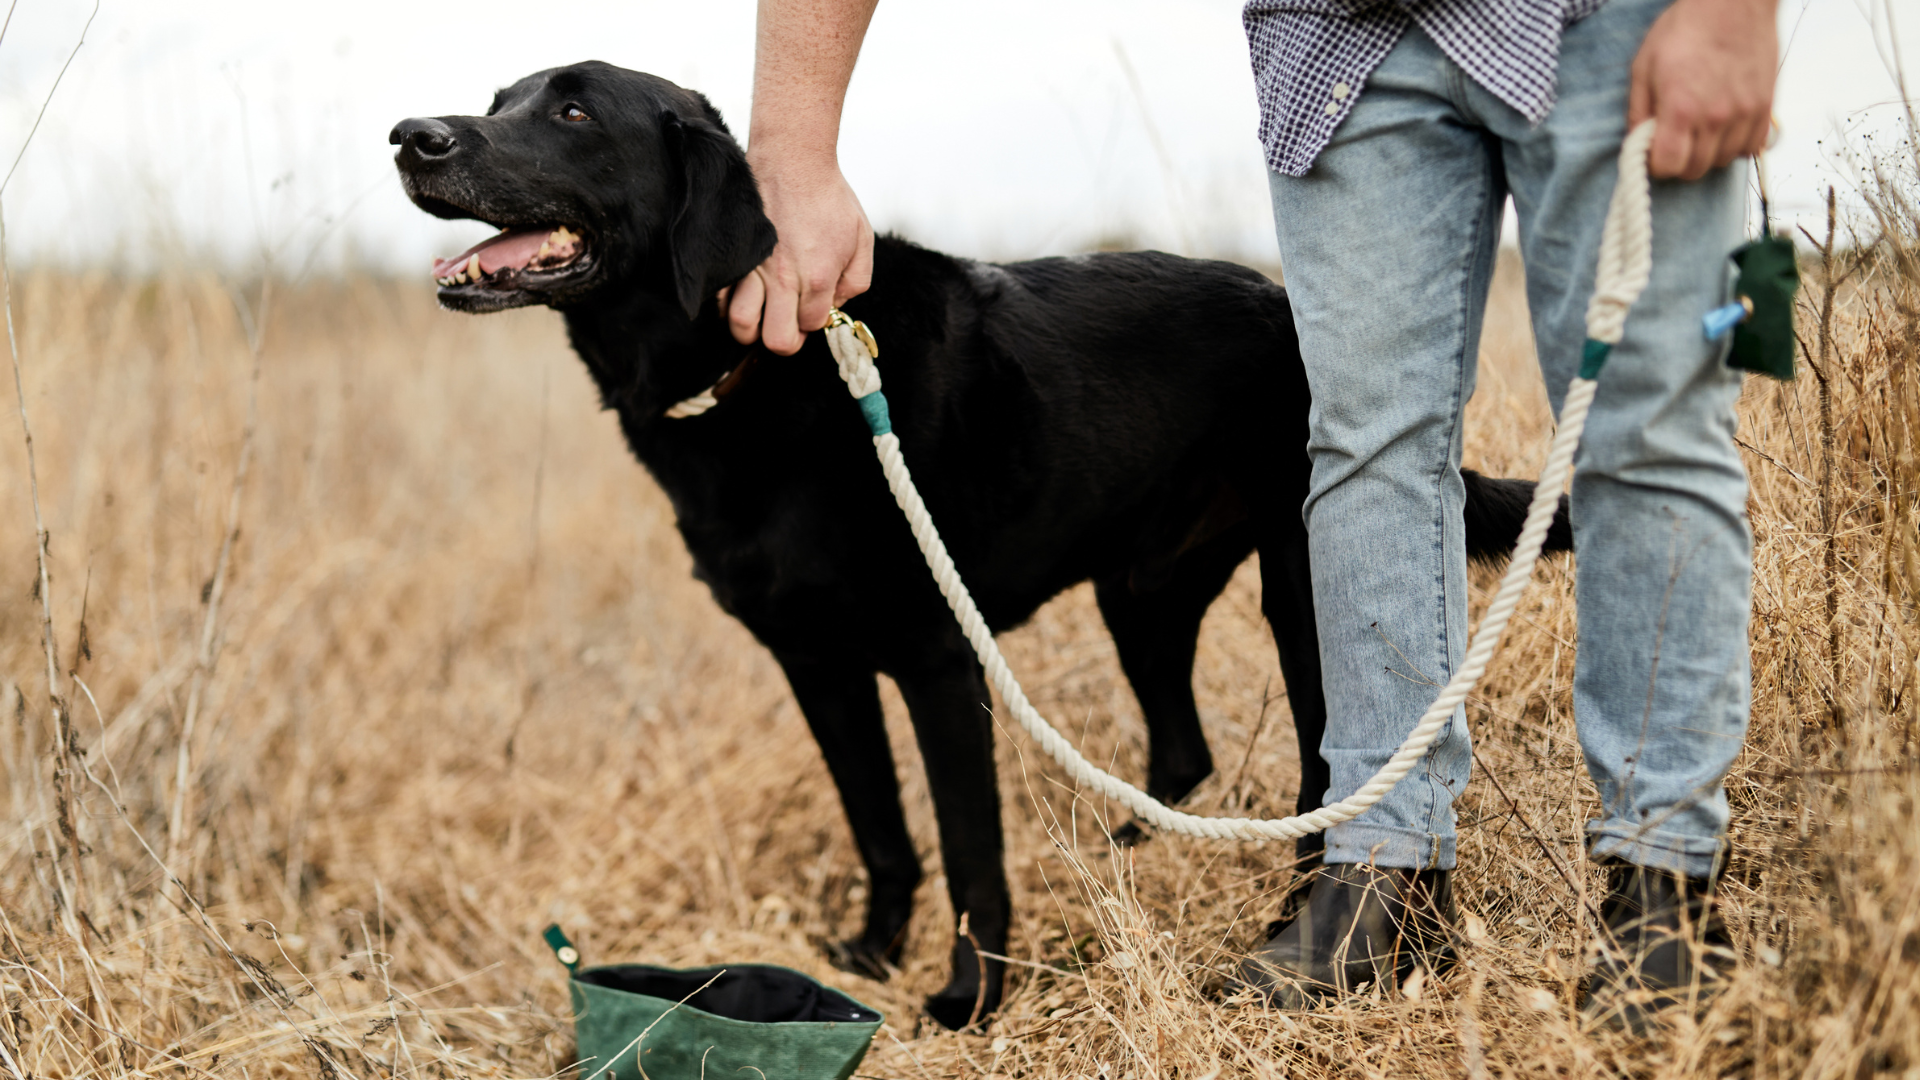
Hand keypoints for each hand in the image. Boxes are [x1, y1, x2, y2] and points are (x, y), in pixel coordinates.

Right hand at [726, 0, 879, 353]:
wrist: (792, 160)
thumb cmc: (828, 197)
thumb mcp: (861, 238)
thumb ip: (856, 279)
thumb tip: (837, 305)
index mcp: (819, 277)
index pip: (812, 325)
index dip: (812, 321)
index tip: (811, 304)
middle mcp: (784, 279)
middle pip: (778, 340)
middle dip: (784, 339)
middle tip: (786, 322)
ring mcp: (754, 269)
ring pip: (741, 325)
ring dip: (751, 328)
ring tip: (760, 316)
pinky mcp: (734, 256)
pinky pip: (720, 296)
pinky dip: (727, 304)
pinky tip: (740, 294)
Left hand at [1628, 0, 1778, 180]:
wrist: (1733, 2)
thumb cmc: (1684, 29)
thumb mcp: (1644, 67)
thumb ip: (1639, 111)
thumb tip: (1637, 143)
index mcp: (1681, 109)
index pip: (1667, 166)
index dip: (1656, 163)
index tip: (1654, 150)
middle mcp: (1716, 117)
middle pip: (1695, 170)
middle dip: (1679, 161)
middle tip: (1675, 138)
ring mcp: (1745, 113)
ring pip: (1723, 161)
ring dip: (1708, 152)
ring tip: (1699, 128)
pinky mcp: (1766, 106)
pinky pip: (1753, 147)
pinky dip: (1737, 144)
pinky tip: (1725, 127)